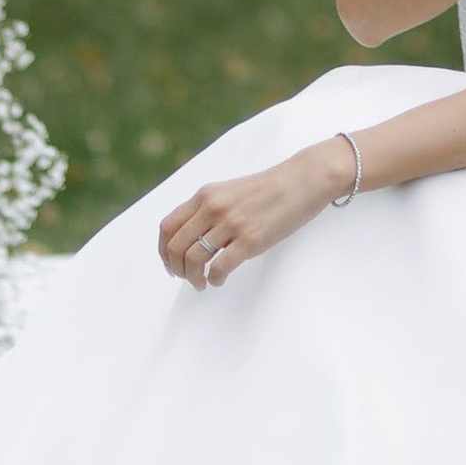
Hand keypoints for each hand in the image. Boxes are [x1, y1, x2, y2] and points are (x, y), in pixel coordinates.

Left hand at [159, 136, 351, 290]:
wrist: (302, 181)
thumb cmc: (269, 189)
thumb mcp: (229, 191)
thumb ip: (209, 208)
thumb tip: (191, 236)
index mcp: (205, 195)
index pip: (167, 227)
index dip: (163, 251)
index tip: (170, 264)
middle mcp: (213, 208)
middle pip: (176, 246)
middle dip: (176, 269)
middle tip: (185, 278)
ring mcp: (231, 224)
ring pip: (193, 259)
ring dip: (193, 278)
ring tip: (201, 283)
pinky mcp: (250, 240)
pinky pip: (219, 267)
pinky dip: (213, 280)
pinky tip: (218, 280)